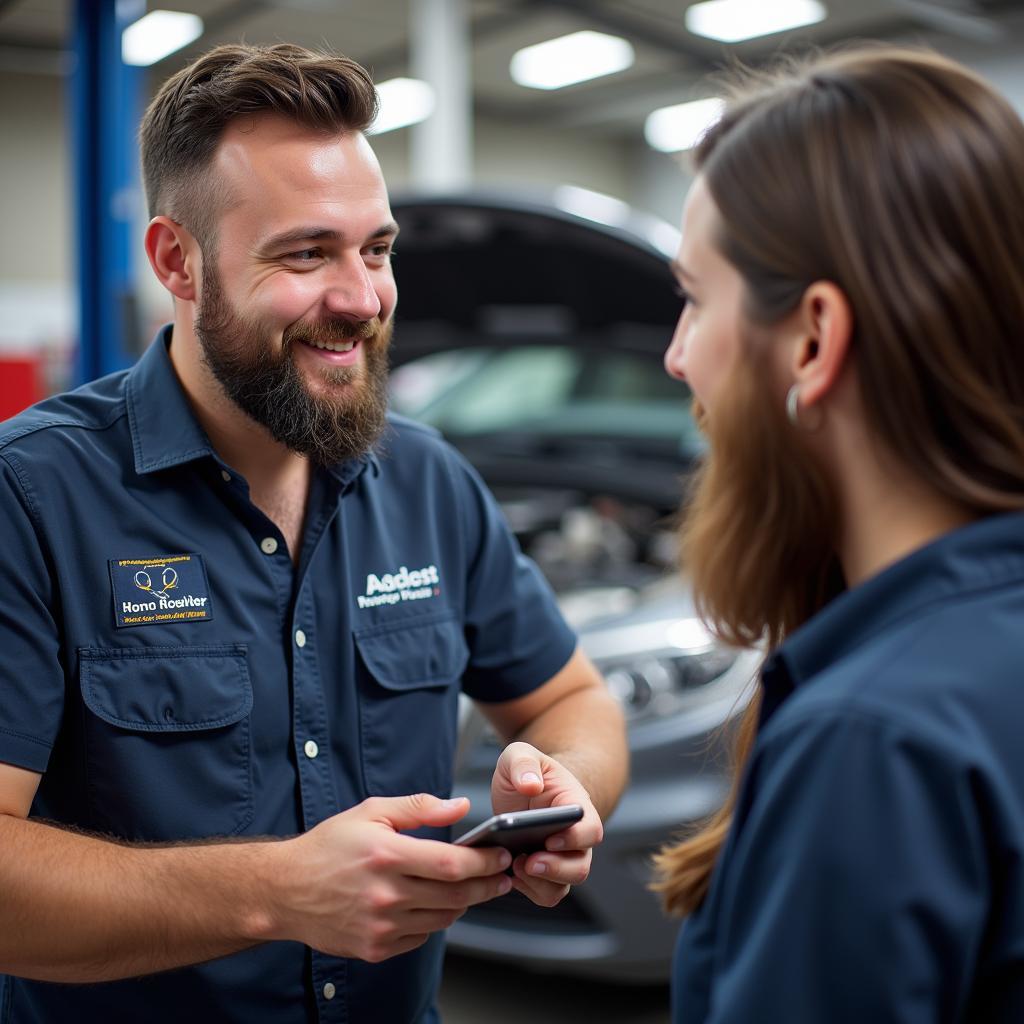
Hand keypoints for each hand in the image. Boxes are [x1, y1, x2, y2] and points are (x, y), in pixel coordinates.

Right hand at [270, 794, 511, 961]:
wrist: (285, 890)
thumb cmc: (328, 847)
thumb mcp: (371, 812)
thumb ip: (419, 808)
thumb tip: (459, 807)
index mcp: (387, 855)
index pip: (452, 864)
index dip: (485, 862)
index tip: (501, 856)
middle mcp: (386, 895)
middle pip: (456, 896)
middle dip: (487, 886)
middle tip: (502, 876)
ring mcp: (381, 926)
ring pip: (443, 919)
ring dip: (464, 904)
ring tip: (472, 888)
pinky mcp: (375, 948)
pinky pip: (421, 937)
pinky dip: (434, 921)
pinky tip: (433, 904)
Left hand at [491, 742, 603, 906]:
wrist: (524, 787)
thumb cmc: (527, 771)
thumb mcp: (519, 755)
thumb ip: (524, 763)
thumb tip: (530, 786)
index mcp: (576, 807)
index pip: (591, 830)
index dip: (575, 839)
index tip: (550, 840)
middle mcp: (575, 838)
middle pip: (580, 867)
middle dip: (556, 870)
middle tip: (528, 862)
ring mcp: (560, 858)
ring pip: (562, 887)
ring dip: (540, 884)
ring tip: (515, 866)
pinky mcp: (542, 873)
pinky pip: (544, 893)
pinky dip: (528, 889)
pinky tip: (510, 874)